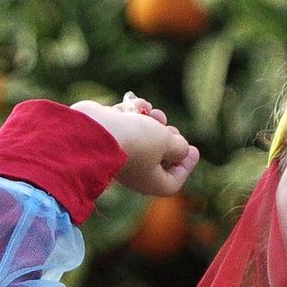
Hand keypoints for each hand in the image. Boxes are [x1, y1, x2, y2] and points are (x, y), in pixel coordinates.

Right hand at [70, 96, 198, 195]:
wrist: (94, 131)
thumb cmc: (135, 141)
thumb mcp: (167, 142)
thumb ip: (179, 146)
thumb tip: (177, 147)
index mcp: (150, 182)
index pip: (172, 182)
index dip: (186, 166)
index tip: (193, 149)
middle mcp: (134, 172)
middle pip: (158, 159)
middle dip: (168, 139)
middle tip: (170, 128)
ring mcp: (120, 154)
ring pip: (143, 138)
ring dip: (153, 122)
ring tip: (153, 112)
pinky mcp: (109, 136)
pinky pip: (127, 126)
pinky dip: (135, 115)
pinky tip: (137, 105)